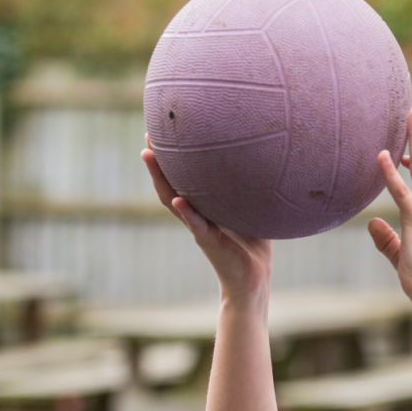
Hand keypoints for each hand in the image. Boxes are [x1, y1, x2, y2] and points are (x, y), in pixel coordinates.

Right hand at [141, 135, 271, 299]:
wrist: (254, 278)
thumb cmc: (253, 244)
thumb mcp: (251, 210)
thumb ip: (250, 189)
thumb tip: (264, 159)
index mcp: (203, 206)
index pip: (182, 177)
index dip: (172, 157)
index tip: (163, 131)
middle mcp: (196, 214)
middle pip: (169, 183)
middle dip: (157, 160)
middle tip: (147, 136)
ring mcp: (199, 227)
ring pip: (173, 200)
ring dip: (160, 178)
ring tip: (148, 156)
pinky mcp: (209, 242)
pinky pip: (196, 225)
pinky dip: (187, 212)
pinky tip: (178, 198)